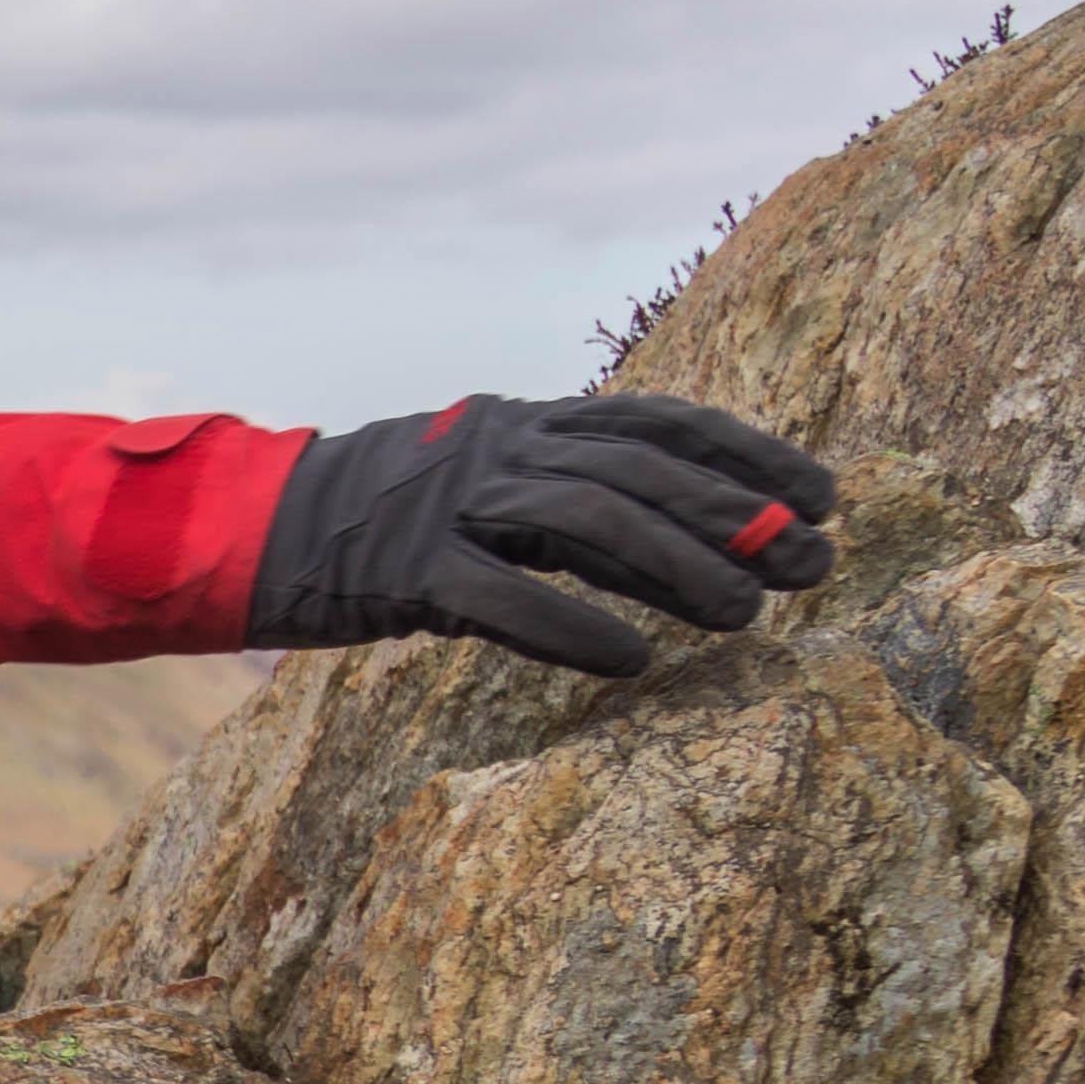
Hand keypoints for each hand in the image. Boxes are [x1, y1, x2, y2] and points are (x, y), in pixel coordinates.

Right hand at [248, 392, 842, 680]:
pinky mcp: (404, 570)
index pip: (661, 420)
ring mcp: (449, 506)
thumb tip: (704, 538)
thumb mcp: (496, 483)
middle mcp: (498, 449)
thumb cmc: (396, 520)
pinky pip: (501, 599)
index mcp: (528, 421)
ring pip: (584, 522)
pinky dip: (572, 629)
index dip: (751, 455)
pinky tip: (630, 663)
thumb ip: (582, 500)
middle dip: (736, 518)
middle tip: (811, 568)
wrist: (258, 527)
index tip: (825, 496)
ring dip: (675, 569)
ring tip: (742, 618)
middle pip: (638, 471)